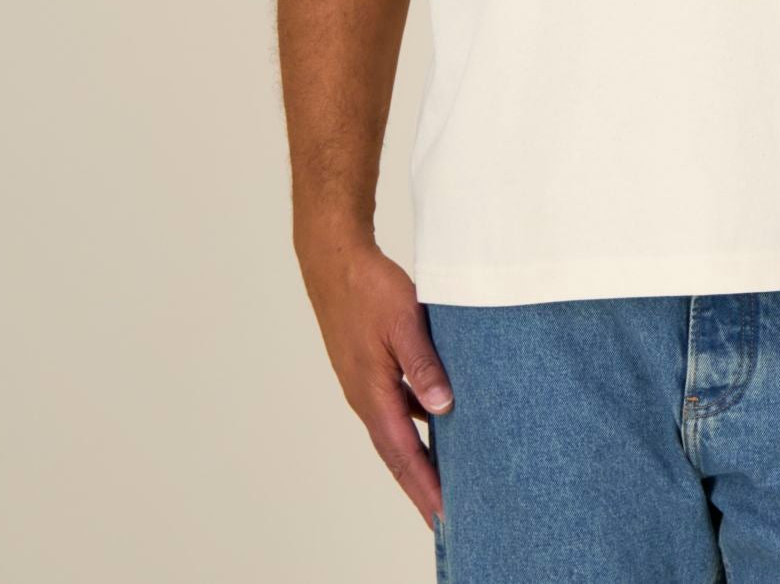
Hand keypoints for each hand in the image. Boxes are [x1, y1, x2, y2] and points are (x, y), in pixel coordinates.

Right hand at [297, 233, 453, 526]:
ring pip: (396, 431)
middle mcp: (366, 397)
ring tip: (446, 479)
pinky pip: (395, 407)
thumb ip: (424, 365)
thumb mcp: (404, 323)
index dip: (425, 486)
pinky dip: (415, 425)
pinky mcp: (368, 368)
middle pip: (397, 453)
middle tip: (445, 518)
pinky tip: (438, 421)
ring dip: (418, 458)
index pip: (404, 454)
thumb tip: (443, 409)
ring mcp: (365, 383)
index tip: (445, 516)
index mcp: (373, 393)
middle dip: (421, 486)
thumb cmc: (367, 288)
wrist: (333, 260)